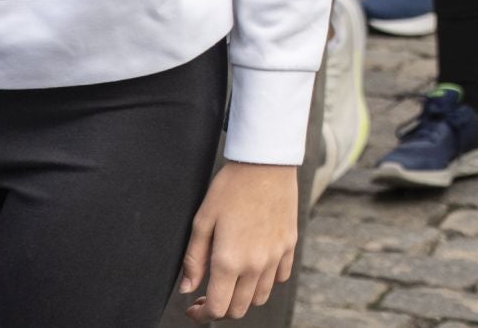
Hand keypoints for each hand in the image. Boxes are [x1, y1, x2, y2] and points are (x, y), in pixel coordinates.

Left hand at [180, 161, 297, 320]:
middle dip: (221, 309)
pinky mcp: (289, 244)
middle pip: (239, 309)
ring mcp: (276, 255)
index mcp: (229, 260)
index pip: (217, 308)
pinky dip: (266, 280)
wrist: (266, 163)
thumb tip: (188, 288)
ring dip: (243, 297)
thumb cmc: (231, 188)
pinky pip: (280, 277)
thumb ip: (194, 259)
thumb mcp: (202, 221)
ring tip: (232, 281)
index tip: (193, 307)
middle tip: (209, 295)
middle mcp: (255, 264)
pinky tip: (255, 266)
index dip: (201, 315)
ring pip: (260, 297)